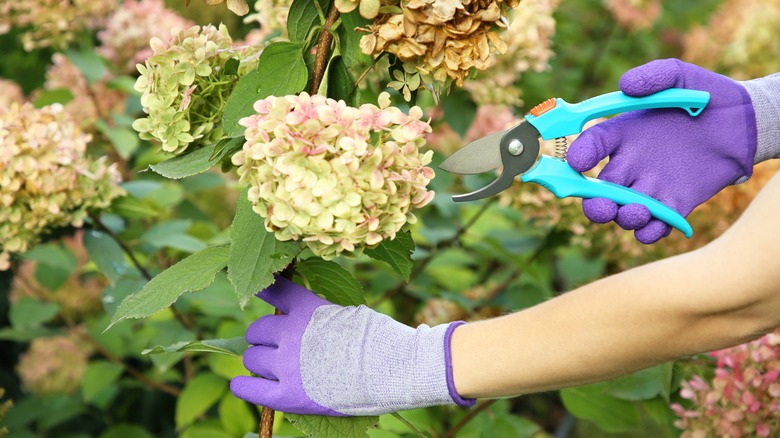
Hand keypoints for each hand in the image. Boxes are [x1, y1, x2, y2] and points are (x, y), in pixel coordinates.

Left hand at [229, 276, 473, 415]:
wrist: (392, 370)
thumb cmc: (379, 341)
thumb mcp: (347, 312)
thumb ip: (318, 314)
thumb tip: (302, 317)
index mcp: (305, 308)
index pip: (273, 290)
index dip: (264, 290)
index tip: (260, 289)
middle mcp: (289, 333)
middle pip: (257, 332)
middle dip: (265, 339)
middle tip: (279, 347)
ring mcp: (285, 365)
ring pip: (252, 359)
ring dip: (259, 362)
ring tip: (275, 369)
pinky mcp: (287, 395)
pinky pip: (249, 389)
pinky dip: (244, 386)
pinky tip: (243, 384)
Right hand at [567, 59, 756, 242]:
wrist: (744, 124)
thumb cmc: (707, 96)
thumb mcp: (681, 76)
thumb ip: (653, 76)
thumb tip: (625, 85)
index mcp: (623, 133)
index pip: (591, 145)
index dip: (581, 154)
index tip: (578, 162)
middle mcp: (630, 164)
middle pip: (598, 190)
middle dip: (593, 202)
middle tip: (600, 205)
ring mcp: (650, 186)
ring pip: (623, 212)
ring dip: (623, 217)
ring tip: (637, 211)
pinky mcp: (675, 204)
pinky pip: (654, 227)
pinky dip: (650, 232)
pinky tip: (654, 224)